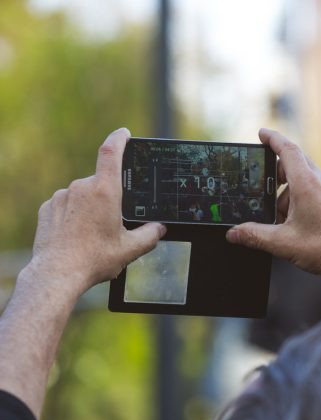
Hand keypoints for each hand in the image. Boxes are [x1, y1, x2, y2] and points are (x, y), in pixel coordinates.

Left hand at [29, 128, 165, 294]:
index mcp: (104, 191)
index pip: (111, 153)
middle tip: (112, 224)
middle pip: (101, 182)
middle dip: (109, 198)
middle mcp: (81, 188)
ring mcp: (62, 197)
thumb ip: (150, 235)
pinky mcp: (48, 208)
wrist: (56, 274)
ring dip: (91, 208)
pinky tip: (76, 235)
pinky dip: (74, 214)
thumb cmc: (94, 259)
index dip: (119, 138)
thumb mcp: (130, 249)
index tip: (125, 133)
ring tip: (92, 234)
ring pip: (83, 195)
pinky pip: (66, 205)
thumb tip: (160, 229)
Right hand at [226, 128, 320, 282]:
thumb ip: (254, 236)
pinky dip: (296, 198)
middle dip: (275, 172)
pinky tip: (291, 222)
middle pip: (293, 162)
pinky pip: (311, 188)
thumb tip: (233, 234)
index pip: (288, 150)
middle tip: (261, 186)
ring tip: (279, 218)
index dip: (273, 139)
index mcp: (308, 185)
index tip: (261, 133)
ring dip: (285, 192)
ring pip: (301, 178)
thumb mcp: (283, 243)